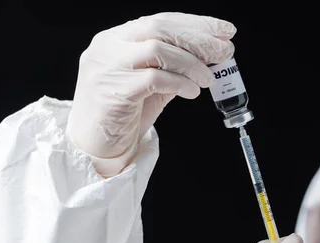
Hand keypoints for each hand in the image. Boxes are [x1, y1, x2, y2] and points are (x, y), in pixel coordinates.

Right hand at [66, 12, 235, 176]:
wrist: (94, 145)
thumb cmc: (123, 114)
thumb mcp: (152, 84)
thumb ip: (174, 67)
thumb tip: (211, 57)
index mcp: (117, 38)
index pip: (161, 19)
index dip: (196, 23)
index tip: (224, 31)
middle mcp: (109, 46)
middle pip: (160, 28)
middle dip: (198, 38)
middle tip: (224, 51)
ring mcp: (108, 66)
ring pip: (157, 49)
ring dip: (191, 63)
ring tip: (208, 79)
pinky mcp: (114, 90)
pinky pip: (154, 79)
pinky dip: (180, 83)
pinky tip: (192, 92)